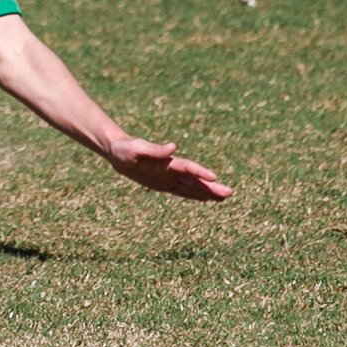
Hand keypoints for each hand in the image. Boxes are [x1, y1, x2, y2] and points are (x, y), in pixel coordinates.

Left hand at [106, 138, 232, 201]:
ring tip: (224, 197)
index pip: (188, 167)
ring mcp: (169, 177)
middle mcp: (171, 169)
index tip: (214, 178)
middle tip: (229, 192)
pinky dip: (194, 195)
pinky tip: (206, 198)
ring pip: (191, 186)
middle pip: (195, 179)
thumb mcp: (136, 148)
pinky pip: (182, 191)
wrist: (117, 151)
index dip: (200, 172)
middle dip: (211, 187)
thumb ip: (153, 149)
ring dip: (207, 192)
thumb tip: (173, 147)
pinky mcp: (163, 184)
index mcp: (167, 161)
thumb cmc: (125, 148)